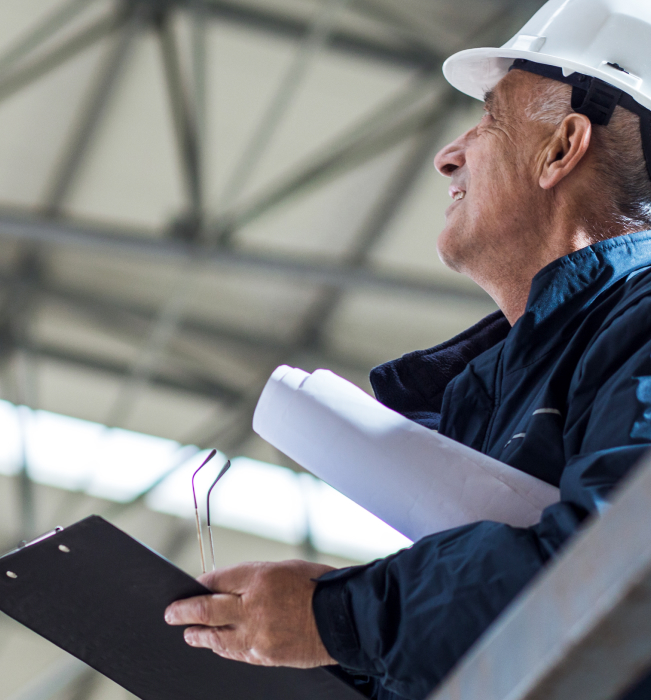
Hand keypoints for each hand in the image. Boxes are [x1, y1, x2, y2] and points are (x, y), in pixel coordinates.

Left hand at [165, 560, 336, 667]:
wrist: (344, 619)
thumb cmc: (319, 588)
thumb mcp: (285, 569)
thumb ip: (254, 579)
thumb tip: (228, 587)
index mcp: (259, 576)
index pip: (217, 579)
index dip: (201, 584)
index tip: (192, 586)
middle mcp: (253, 605)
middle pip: (206, 608)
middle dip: (184, 611)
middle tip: (171, 613)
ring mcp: (257, 634)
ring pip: (215, 637)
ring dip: (198, 634)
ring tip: (189, 633)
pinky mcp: (264, 655)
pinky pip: (234, 652)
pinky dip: (222, 648)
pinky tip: (215, 645)